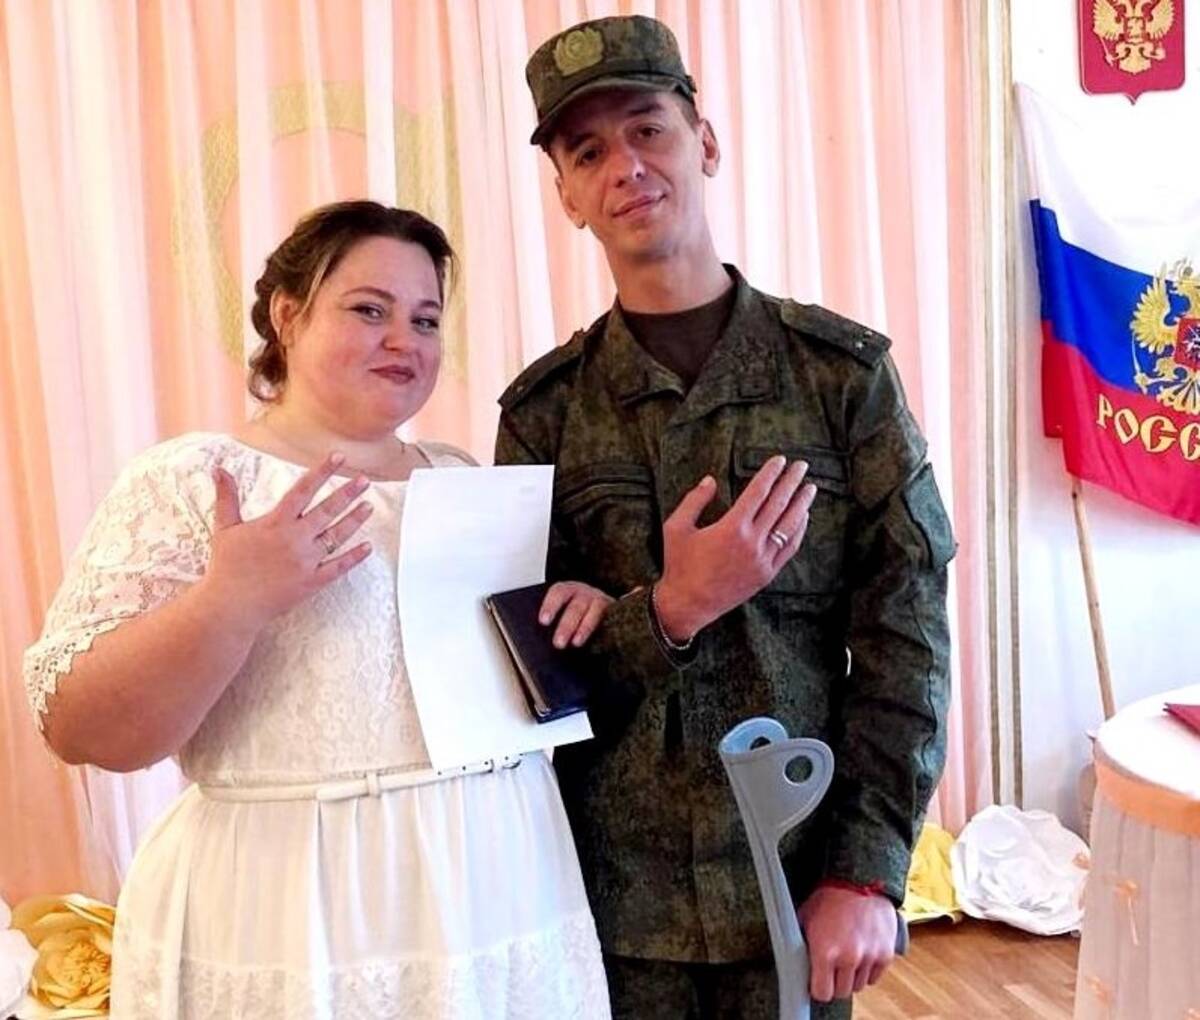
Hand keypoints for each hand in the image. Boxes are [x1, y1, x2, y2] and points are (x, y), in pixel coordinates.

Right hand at [202, 453, 373, 630]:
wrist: (230, 606)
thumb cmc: (226, 566)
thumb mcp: (224, 527)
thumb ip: (227, 496)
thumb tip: (218, 468)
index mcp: (275, 522)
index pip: (303, 489)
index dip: (322, 471)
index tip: (338, 457)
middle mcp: (294, 538)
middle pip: (327, 510)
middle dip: (348, 493)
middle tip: (365, 480)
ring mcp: (306, 561)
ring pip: (337, 536)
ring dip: (355, 520)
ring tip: (369, 506)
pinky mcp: (312, 582)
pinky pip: (338, 567)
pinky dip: (355, 557)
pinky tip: (368, 546)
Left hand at [538, 581, 614, 647]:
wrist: (602, 612)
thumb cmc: (575, 615)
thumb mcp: (563, 614)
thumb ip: (554, 622)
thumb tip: (540, 641)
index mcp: (569, 591)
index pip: (559, 593)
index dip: (551, 606)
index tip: (544, 621)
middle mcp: (585, 594)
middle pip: (576, 606)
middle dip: (567, 625)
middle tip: (558, 643)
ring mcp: (600, 602)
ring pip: (595, 611)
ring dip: (585, 628)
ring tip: (576, 643)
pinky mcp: (614, 611)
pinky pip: (610, 618)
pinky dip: (605, 629)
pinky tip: (599, 642)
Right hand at [653, 456, 816, 641]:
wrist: (687, 604)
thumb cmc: (679, 565)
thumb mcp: (676, 527)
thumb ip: (694, 500)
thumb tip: (710, 480)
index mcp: (731, 528)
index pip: (758, 492)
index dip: (771, 474)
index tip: (780, 460)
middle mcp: (751, 542)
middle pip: (778, 505)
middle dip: (792, 482)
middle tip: (802, 466)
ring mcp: (762, 560)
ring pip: (789, 526)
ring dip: (802, 505)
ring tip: (810, 489)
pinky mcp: (766, 574)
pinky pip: (789, 548)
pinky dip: (798, 531)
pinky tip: (803, 518)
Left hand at [798, 885, 897, 1001]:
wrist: (859, 879)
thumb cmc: (830, 895)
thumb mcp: (805, 917)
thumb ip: (802, 944)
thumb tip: (797, 961)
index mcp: (825, 951)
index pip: (822, 993)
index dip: (819, 988)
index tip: (818, 981)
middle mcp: (848, 958)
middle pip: (841, 992)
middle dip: (835, 982)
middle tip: (832, 967)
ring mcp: (869, 957)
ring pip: (858, 985)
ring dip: (852, 975)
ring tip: (847, 954)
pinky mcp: (885, 954)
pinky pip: (874, 977)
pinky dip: (867, 969)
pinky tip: (861, 953)